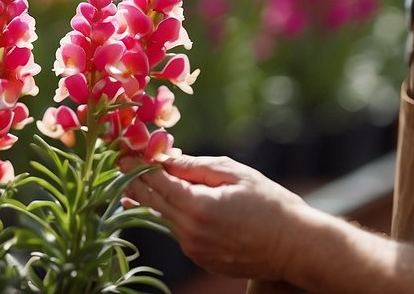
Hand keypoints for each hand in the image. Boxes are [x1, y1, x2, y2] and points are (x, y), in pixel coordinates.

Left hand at [122, 154, 310, 280]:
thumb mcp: (234, 173)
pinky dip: (175, 216)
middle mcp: (191, 233)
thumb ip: (195, 167)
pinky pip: (181, 233)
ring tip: (139, 181)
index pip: (156, 183)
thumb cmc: (270, 203)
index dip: (137, 166)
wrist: (294, 246)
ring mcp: (195, 250)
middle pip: (153, 203)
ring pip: (165, 219)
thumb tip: (165, 158)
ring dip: (154, 199)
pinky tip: (174, 203)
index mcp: (198, 207)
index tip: (121, 153)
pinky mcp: (202, 259)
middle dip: (135, 182)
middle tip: (119, 164)